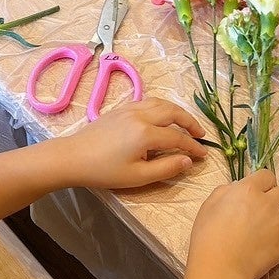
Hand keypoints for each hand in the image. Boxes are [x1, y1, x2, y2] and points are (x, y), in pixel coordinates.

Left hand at [59, 98, 207, 188]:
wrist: (73, 157)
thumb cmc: (104, 171)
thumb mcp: (138, 176)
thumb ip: (166, 168)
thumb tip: (188, 161)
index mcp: (146, 133)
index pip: (177, 137)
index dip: (193, 146)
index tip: (204, 155)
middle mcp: (140, 115)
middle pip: (172, 112)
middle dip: (190, 122)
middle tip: (200, 134)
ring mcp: (129, 109)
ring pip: (160, 102)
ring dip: (176, 111)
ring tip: (185, 123)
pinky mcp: (120, 109)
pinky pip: (147, 101)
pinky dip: (161, 106)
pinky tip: (162, 117)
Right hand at [188, 167, 278, 278]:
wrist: (219, 265)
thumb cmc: (208, 234)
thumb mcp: (210, 204)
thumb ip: (227, 191)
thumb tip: (238, 189)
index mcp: (248, 189)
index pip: (268, 175)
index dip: (264, 183)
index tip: (258, 192)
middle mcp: (268, 203)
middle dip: (278, 198)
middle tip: (266, 210)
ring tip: (274, 226)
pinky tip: (274, 243)